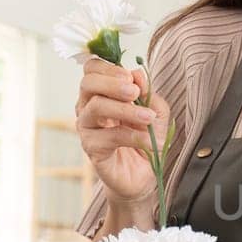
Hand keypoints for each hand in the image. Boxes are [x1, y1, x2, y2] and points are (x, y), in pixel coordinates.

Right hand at [76, 58, 171, 203]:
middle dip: (112, 83)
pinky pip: (110, 136)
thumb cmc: (145, 138)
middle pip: (88, 83)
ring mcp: (87, 127)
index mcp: (101, 92)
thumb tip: (137, 74)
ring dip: (126, 110)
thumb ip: (148, 93)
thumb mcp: (155, 112)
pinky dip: (134, 136)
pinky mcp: (92, 148)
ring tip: (148, 118)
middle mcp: (88, 107)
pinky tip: (149, 141)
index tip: (130, 76)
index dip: (108, 68)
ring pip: (96, 107)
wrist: (143, 174)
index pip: (92, 69)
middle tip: (134, 92)